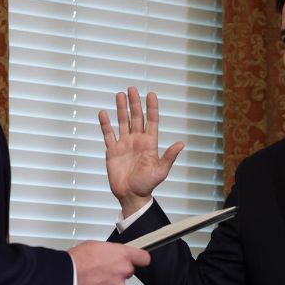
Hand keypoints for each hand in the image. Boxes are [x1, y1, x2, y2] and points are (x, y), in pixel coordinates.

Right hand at [68, 241, 150, 284]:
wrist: (66, 278)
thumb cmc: (77, 260)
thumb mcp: (96, 245)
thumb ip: (110, 251)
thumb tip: (111, 255)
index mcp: (122, 255)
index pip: (143, 258)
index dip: (140, 258)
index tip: (138, 259)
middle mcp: (123, 271)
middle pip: (128, 271)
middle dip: (118, 270)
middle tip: (103, 267)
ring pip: (117, 284)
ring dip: (108, 281)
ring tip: (93, 277)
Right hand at [99, 87, 184, 215]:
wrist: (131, 195)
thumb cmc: (147, 184)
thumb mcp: (161, 171)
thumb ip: (169, 156)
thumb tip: (181, 143)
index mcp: (150, 143)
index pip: (152, 121)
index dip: (152, 108)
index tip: (151, 94)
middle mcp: (137, 140)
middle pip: (136, 117)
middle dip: (134, 103)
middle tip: (132, 89)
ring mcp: (124, 144)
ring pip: (123, 122)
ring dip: (121, 109)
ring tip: (120, 95)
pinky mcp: (113, 151)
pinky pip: (108, 134)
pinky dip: (105, 124)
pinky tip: (103, 113)